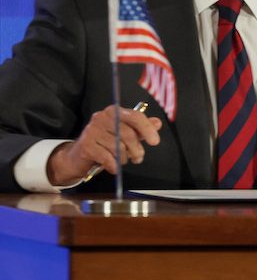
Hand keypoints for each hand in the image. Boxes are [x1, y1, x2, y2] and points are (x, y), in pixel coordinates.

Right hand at [46, 104, 161, 185]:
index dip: (147, 129)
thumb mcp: (124, 134)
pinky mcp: (86, 146)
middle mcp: (101, 117)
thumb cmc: (104, 143)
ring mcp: (92, 131)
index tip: (155, 142)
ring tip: (123, 161)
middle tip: (139, 158)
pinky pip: (107, 158)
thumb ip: (141, 128)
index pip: (135, 116)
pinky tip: (114, 167)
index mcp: (114, 111)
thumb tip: (157, 123)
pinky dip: (114, 165)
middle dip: (137, 149)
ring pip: (118, 147)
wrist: (77, 157)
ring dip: (124, 158)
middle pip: (128, 134)